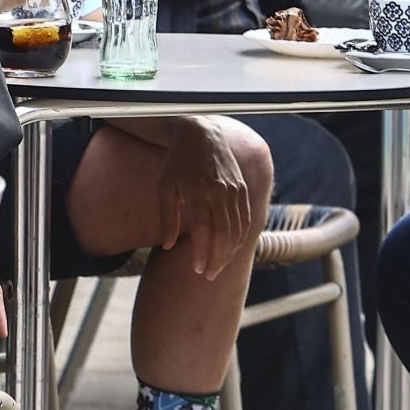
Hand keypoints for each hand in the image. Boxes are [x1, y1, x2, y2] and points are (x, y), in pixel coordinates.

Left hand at [157, 121, 254, 279]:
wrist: (201, 133)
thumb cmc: (178, 162)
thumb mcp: (165, 187)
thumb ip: (167, 218)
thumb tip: (169, 246)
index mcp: (198, 192)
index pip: (203, 231)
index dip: (202, 253)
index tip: (197, 270)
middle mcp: (219, 192)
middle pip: (223, 234)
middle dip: (218, 259)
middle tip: (209, 276)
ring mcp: (234, 190)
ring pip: (237, 228)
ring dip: (230, 251)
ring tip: (218, 266)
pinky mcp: (242, 188)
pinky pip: (245, 218)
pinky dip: (240, 236)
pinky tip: (232, 249)